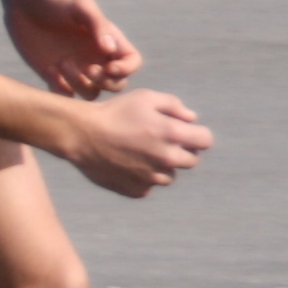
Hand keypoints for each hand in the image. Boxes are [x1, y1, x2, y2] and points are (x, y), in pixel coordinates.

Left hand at [4, 0, 140, 98]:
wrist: (23, 3)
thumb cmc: (55, 0)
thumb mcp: (80, 6)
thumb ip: (98, 25)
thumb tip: (109, 50)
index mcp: (108, 40)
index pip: (131, 62)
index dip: (126, 70)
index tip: (109, 67)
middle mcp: (95, 57)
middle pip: (116, 84)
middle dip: (106, 82)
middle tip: (88, 69)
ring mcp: (76, 69)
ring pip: (91, 93)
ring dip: (80, 85)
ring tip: (62, 62)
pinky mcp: (54, 77)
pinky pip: (66, 96)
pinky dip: (61, 90)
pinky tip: (49, 69)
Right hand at [63, 88, 212, 198]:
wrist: (81, 134)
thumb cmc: (114, 112)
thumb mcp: (145, 97)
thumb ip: (174, 105)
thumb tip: (192, 119)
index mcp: (172, 134)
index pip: (205, 141)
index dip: (197, 135)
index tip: (185, 132)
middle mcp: (166, 158)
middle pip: (191, 161)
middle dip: (181, 151)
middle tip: (159, 141)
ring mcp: (151, 177)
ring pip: (169, 176)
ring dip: (161, 166)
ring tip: (139, 153)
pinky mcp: (136, 190)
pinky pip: (148, 186)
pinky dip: (143, 177)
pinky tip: (127, 164)